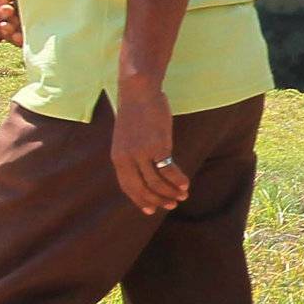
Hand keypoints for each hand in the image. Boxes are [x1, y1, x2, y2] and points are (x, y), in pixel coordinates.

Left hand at [110, 82, 189, 215]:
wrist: (139, 93)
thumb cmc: (136, 112)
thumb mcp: (127, 137)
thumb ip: (132, 154)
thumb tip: (144, 171)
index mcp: (118, 158)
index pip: (128, 188)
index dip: (140, 201)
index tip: (151, 210)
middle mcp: (128, 159)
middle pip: (142, 189)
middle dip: (157, 201)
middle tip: (171, 206)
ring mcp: (142, 153)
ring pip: (156, 183)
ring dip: (171, 192)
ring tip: (182, 196)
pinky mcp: (158, 146)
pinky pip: (169, 170)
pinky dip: (178, 180)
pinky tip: (186, 184)